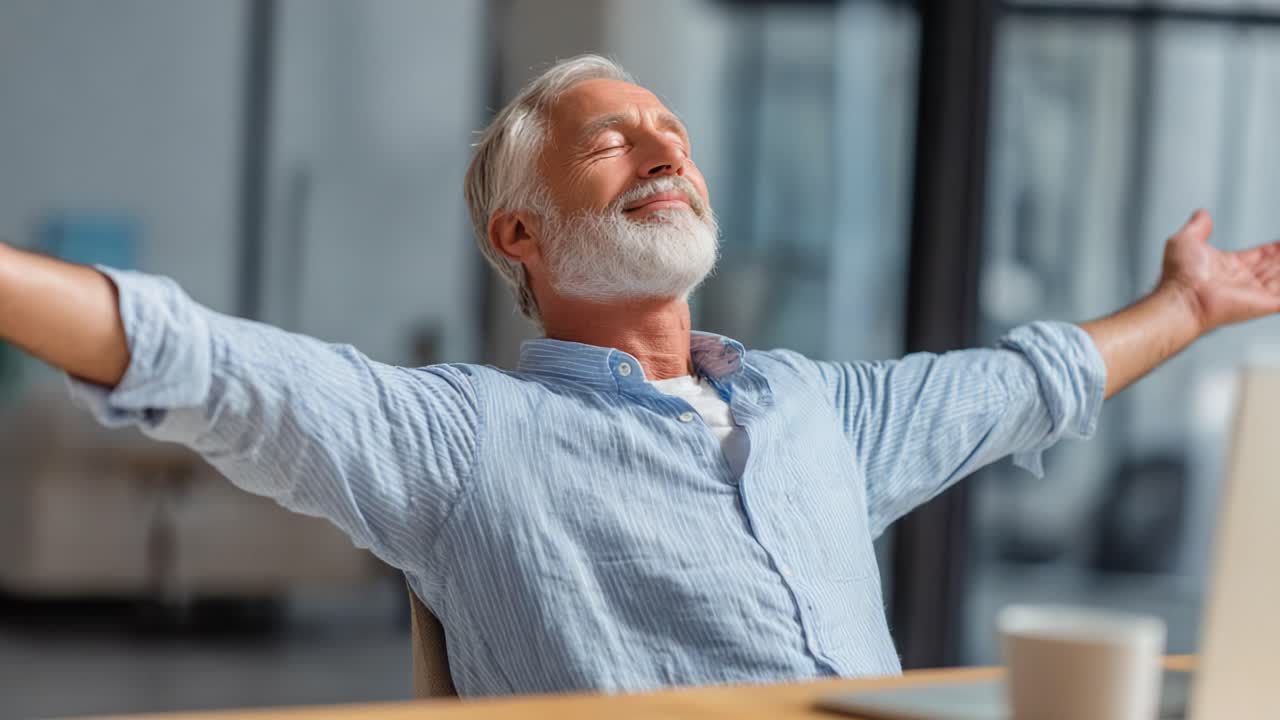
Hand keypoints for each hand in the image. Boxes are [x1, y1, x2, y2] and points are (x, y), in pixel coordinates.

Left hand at [1158, 209, 1279, 334]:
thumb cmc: (1179, 275)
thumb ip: (1198, 227)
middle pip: (1277, 266)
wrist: (1183, 297)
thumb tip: (1202, 213)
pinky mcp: (1266, 304)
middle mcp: (1245, 280)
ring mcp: (1257, 293)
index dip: (1275, 249)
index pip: (1261, 256)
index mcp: (1231, 267)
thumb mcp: (1187, 241)